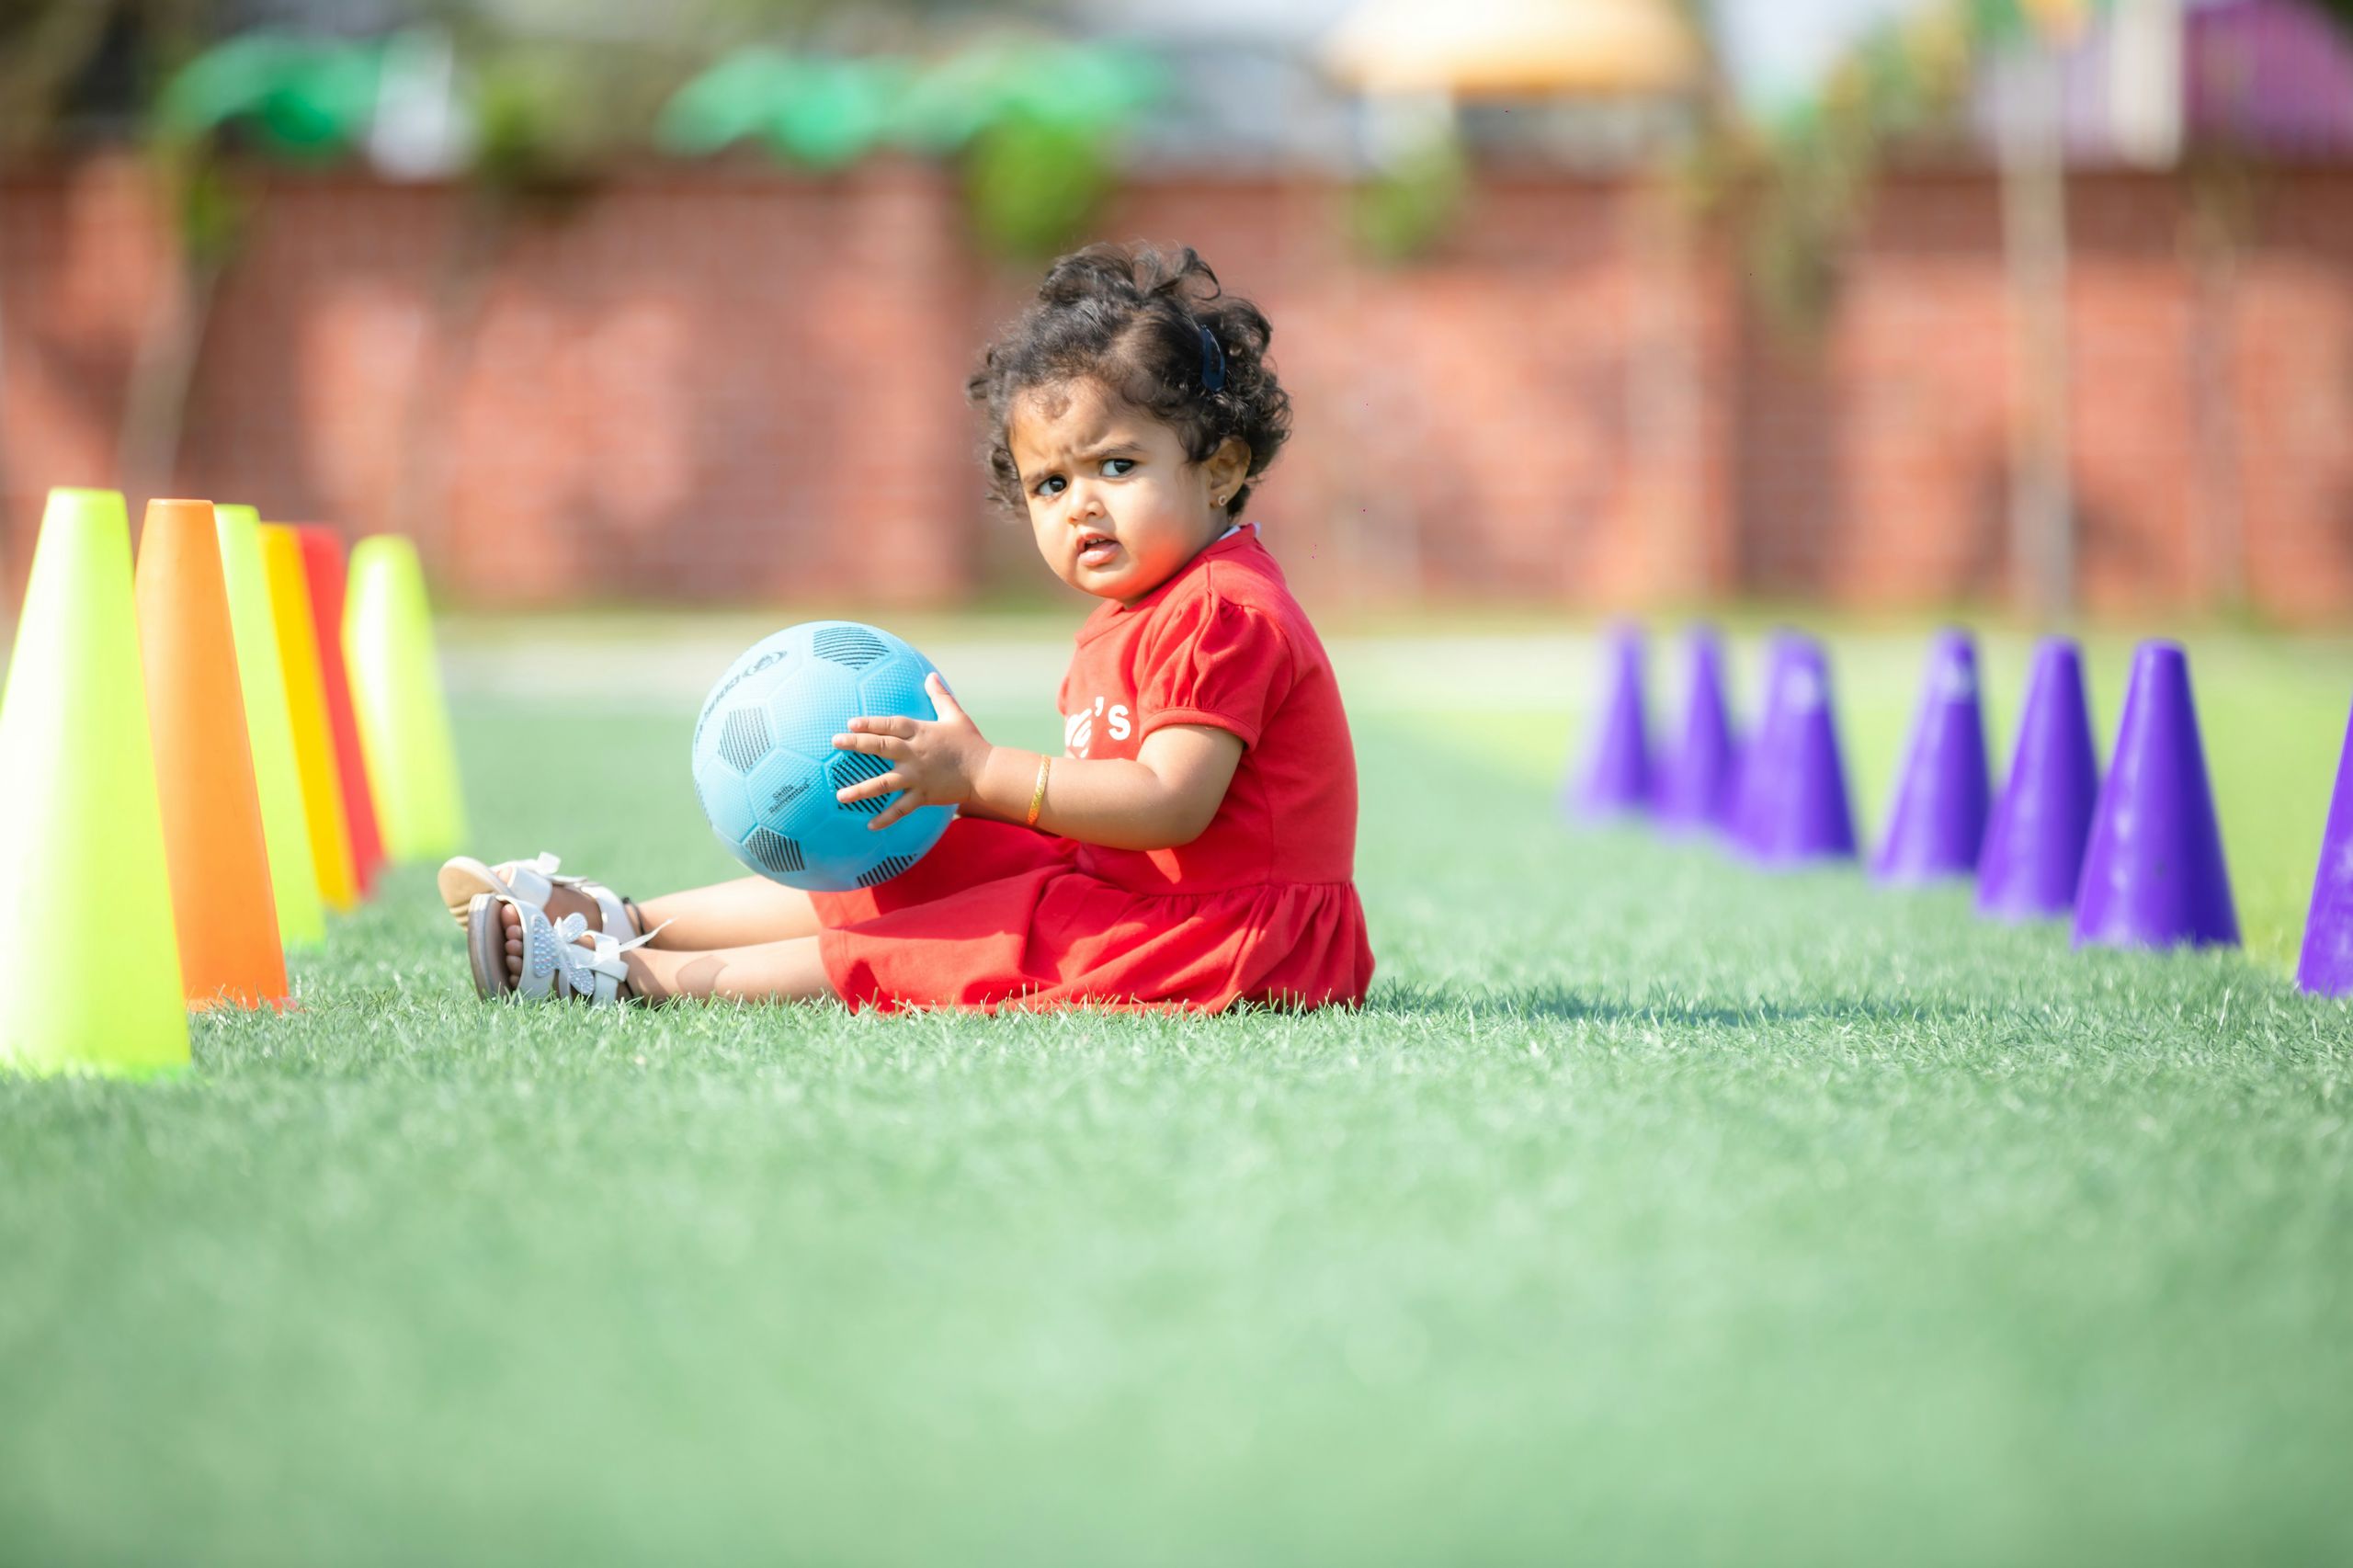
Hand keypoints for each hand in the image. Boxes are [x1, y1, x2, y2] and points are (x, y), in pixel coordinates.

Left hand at [831, 673, 992, 829]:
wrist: (986, 772)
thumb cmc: (971, 743)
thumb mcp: (956, 715)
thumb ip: (940, 696)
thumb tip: (931, 675)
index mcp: (921, 732)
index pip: (891, 725)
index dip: (870, 723)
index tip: (850, 723)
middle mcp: (915, 753)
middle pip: (881, 747)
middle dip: (856, 744)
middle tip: (835, 742)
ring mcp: (917, 776)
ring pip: (884, 783)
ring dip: (861, 790)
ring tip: (840, 796)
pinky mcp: (923, 795)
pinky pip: (901, 809)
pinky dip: (886, 818)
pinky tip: (869, 825)